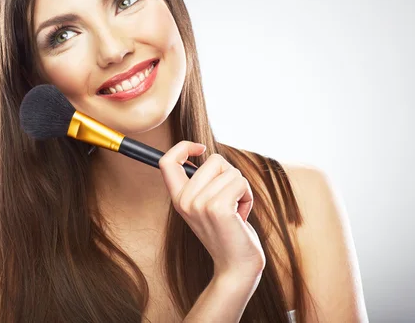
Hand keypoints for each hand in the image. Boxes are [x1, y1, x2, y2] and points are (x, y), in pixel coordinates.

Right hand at [158, 141, 265, 284]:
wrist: (236, 267)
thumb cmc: (227, 233)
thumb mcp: (205, 205)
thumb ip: (202, 183)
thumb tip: (200, 152)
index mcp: (178, 198)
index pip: (166, 161)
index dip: (182, 147)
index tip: (199, 149)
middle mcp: (184, 200)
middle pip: (213, 160)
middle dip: (230, 175)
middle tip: (229, 201)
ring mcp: (199, 204)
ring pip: (231, 171)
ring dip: (241, 189)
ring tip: (236, 212)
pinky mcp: (218, 208)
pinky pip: (240, 182)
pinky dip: (247, 196)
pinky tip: (242, 215)